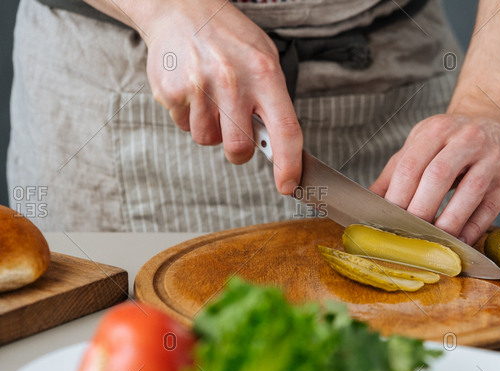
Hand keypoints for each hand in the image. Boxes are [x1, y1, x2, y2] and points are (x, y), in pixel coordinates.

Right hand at [144, 1, 301, 193]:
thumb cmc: (228, 38)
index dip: (288, 164)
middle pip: (239, 148)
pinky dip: (189, 116)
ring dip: (211, 128)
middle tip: (236, 134)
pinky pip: (183, 127)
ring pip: (207, 140)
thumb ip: (272, 100)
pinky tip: (193, 90)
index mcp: (264, 73)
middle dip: (239, 151)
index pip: (285, 130)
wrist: (180, 8)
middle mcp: (232, 81)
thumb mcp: (263, 58)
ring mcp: (198, 87)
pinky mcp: (171, 92)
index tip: (288, 185)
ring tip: (210, 96)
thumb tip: (278, 145)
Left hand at [370, 110, 499, 245]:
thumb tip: (368, 201)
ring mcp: (492, 159)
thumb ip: (395, 172)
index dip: (397, 195)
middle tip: (406, 232)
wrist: (499, 124)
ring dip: (447, 222)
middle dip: (419, 209)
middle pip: (438, 176)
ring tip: (432, 240)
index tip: (385, 219)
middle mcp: (467, 139)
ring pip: (470, 192)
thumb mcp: (421, 145)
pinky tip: (457, 242)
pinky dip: (471, 230)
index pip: (411, 165)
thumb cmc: (451, 141)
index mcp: (437, 130)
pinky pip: (489, 210)